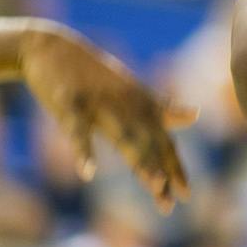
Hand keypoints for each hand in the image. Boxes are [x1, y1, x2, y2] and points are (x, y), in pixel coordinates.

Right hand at [19, 24, 194, 212]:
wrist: (51, 46)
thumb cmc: (92, 74)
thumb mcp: (130, 90)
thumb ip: (161, 108)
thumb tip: (195, 116)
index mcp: (139, 104)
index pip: (162, 139)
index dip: (174, 166)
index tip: (186, 195)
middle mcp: (125, 104)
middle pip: (148, 142)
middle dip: (163, 170)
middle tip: (175, 200)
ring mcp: (98, 104)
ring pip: (123, 134)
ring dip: (140, 159)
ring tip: (155, 183)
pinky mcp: (69, 103)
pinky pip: (78, 130)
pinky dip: (83, 150)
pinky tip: (89, 173)